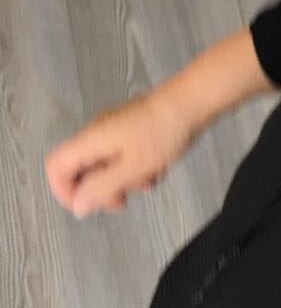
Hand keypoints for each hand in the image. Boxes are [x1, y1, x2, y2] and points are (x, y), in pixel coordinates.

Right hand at [45, 88, 195, 217]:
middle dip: (100, 190)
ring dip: (123, 179)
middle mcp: (98, 133)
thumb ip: (102, 188)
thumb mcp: (133, 167)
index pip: (56, 167)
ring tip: (148, 182)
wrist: (195, 99)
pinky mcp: (135, 128)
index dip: (64, 191)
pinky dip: (137, 166)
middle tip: (122, 202)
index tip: (88, 206)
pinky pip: (125, 154)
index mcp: (90, 140)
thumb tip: (77, 207)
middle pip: (82, 168)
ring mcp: (117, 129)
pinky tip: (157, 170)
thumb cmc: (163, 133)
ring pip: (107, 164)